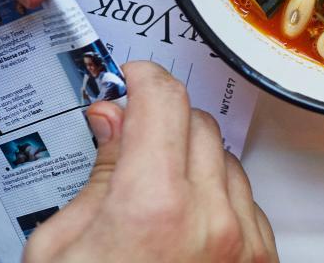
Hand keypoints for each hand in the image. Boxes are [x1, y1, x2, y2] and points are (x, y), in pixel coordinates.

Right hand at [24, 62, 277, 262]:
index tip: (133, 79)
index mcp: (155, 207)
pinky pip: (248, 200)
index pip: (163, 101)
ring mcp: (244, 244)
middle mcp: (212, 221)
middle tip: (133, 136)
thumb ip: (97, 173)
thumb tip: (113, 121)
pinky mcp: (262, 262)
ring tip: (157, 193)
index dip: (142, 79)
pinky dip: (221, 197)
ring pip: (227, 160)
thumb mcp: (62, 248)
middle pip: (197, 124)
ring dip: (194, 160)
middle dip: (163, 121)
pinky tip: (189, 221)